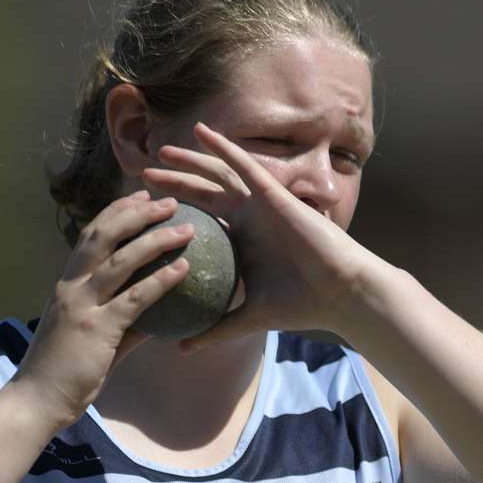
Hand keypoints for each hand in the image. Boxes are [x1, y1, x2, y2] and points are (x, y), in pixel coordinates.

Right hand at [14, 192, 193, 419]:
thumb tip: (155, 319)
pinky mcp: (97, 329)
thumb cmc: (62, 375)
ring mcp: (83, 306)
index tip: (140, 198)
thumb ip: (121, 325)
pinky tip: (184, 270)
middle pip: (104, 235)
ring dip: (156, 239)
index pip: (90, 236)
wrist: (36, 401)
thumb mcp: (91, 341)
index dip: (116, 213)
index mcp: (67, 286)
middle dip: (138, 213)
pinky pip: (135, 298)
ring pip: (122, 260)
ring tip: (186, 228)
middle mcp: (71, 288)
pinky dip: (161, 280)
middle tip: (170, 202)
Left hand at [142, 122, 374, 349]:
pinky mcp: (275, 195)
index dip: (174, 216)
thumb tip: (182, 350)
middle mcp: (248, 219)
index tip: (145, 215)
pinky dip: (224, 148)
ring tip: (161, 152)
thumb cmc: (301, 304)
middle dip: (174, 184)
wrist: (339, 293)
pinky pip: (245, 165)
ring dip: (191, 161)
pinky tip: (202, 133)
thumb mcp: (247, 317)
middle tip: (143, 176)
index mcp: (241, 242)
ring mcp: (261, 204)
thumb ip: (215, 329)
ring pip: (219, 174)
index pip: (201, 223)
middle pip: (203, 195)